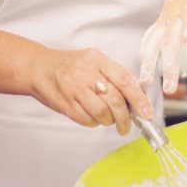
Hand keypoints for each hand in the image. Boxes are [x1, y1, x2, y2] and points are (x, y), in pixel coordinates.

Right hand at [29, 47, 152, 134]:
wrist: (39, 68)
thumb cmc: (71, 66)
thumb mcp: (94, 61)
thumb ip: (114, 75)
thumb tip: (138, 96)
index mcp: (97, 59)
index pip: (125, 80)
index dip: (139, 98)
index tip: (147, 112)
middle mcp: (86, 72)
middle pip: (114, 99)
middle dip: (125, 117)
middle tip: (127, 126)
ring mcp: (74, 88)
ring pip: (101, 112)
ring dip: (108, 121)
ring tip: (107, 119)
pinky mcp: (65, 104)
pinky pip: (86, 119)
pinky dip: (94, 123)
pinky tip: (93, 118)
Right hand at [140, 0, 186, 93]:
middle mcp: (175, 18)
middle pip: (170, 46)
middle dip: (168, 68)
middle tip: (170, 89)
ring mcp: (165, 19)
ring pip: (154, 43)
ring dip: (148, 63)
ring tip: (145, 82)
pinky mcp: (160, 20)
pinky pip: (149, 36)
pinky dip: (144, 51)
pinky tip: (141, 67)